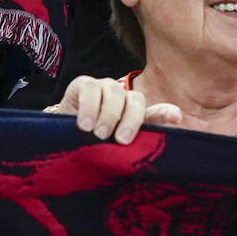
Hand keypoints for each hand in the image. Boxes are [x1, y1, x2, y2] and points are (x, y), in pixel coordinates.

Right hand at [48, 76, 181, 143]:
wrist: (61, 140)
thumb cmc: (92, 146)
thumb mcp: (115, 151)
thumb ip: (136, 146)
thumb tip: (159, 151)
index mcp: (135, 115)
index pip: (156, 112)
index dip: (165, 113)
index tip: (175, 119)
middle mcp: (123, 98)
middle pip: (135, 100)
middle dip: (130, 120)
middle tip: (120, 140)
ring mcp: (104, 88)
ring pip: (114, 92)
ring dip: (108, 114)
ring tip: (97, 134)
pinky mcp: (83, 84)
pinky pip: (90, 89)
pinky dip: (88, 107)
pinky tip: (84, 124)